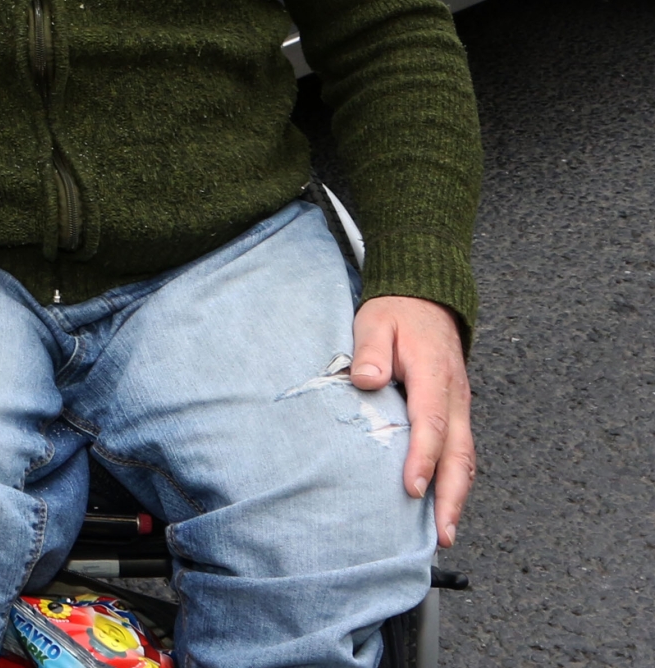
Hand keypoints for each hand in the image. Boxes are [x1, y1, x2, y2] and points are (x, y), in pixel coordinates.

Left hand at [351, 295, 474, 546]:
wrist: (425, 300)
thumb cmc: (396, 313)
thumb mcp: (375, 320)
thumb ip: (371, 350)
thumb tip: (368, 380)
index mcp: (433, 375)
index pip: (431, 423)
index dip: (423, 458)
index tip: (412, 488)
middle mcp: (455, 396)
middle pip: (459, 453)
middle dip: (451, 496)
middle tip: (441, 534)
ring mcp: (460, 406)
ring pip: (465, 458)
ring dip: (457, 497)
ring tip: (444, 533)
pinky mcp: (456, 412)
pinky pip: (461, 451)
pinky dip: (456, 481)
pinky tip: (442, 505)